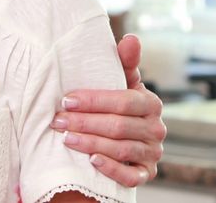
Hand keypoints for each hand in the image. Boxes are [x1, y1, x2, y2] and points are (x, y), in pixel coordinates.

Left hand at [51, 33, 166, 186]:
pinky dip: (111, 168)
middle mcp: (157, 129)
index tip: (66, 100)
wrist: (127, 138)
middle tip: (58, 120)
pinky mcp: (146, 174)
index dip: (94, 101)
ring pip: (121, 149)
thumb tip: (131, 39)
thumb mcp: (123, 84)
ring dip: (91, 144)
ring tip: (66, 138)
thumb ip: (125, 62)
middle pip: (119, 126)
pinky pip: (130, 176)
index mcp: (151, 104)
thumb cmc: (119, 105)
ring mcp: (153, 153)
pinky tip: (91, 161)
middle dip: (85, 123)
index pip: (123, 102)